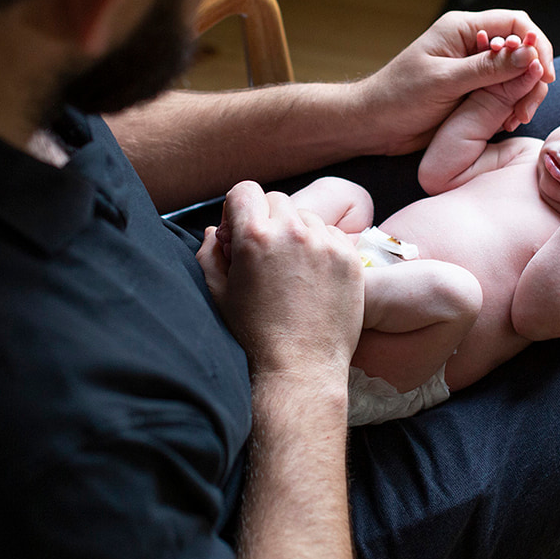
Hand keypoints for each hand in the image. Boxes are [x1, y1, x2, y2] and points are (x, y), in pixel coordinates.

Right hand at [196, 181, 363, 380]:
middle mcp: (293, 232)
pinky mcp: (350, 259)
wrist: (300, 368)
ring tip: (292, 271)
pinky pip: (332, 235)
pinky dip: (322, 248)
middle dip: (267, 220)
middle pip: (277, 201)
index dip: (237, 210)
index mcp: (255, 236)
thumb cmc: (254, 335)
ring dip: (297, 234)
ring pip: (307, 217)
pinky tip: (314, 278)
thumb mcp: (218, 293)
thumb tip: (214, 231)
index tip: (239, 234)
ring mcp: (326, 244)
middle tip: (265, 254)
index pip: (245, 190)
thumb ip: (209, 253)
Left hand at [358, 9, 554, 155]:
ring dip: (522, 96)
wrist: (374, 125)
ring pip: (515, 76)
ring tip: (515, 120)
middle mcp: (471, 46)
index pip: (514, 24)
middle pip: (520, 51)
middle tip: (526, 108)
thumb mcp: (444, 82)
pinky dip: (510, 108)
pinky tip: (505, 124)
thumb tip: (528, 54)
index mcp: (462, 29)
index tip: (543, 75)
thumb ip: (487, 69)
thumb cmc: (398, 97)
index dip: (535, 46)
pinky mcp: (471, 93)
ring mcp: (472, 71)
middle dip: (531, 77)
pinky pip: (502, 95)